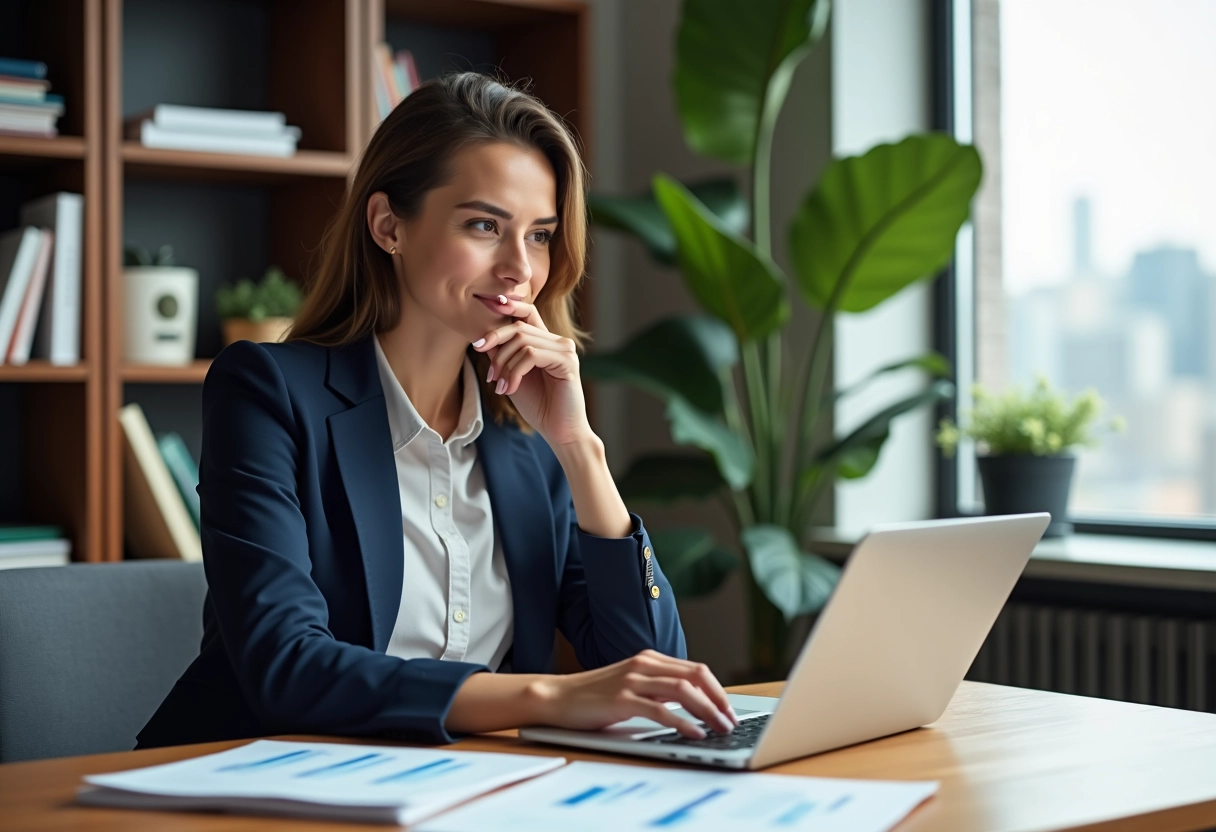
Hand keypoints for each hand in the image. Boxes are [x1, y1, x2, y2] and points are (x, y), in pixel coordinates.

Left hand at [472, 296, 590, 445]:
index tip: (488, 306)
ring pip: (523, 341)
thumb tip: (483, 337)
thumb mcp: (512, 376)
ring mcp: (565, 349)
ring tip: (499, 386)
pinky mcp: (567, 361)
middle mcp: (558, 341)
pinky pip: (531, 355)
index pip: (527, 312)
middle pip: (519, 327)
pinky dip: (514, 372)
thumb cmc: (538, 406)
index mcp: (546, 342)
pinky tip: (509, 389)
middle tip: (488, 370)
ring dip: (504, 365)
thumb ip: (502, 355)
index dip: (508, 306)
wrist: (559, 431)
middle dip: (495, 344)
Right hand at [526, 649, 738, 738]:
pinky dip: (683, 722)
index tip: (729, 710)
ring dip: (708, 711)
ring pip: (683, 691)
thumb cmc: (593, 696)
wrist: (557, 697)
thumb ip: (657, 689)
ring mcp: (633, 680)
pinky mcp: (622, 699)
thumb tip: (690, 704)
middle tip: (731, 721)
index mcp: (649, 659)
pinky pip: (661, 710)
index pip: (696, 670)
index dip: (717, 690)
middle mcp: (644, 664)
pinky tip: (694, 733)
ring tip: (720, 728)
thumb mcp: (631, 685)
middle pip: (696, 676)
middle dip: (719, 700)